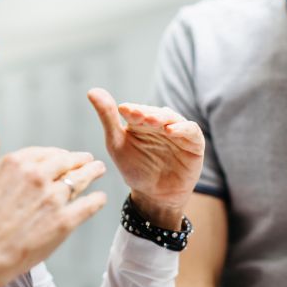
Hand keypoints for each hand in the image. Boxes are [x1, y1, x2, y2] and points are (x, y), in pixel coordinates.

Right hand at [0, 114, 106, 286]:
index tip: (63, 156)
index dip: (56, 154)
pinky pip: (88, 205)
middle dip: (80, 160)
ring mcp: (53, 199)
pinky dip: (96, 200)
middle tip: (89, 160)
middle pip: (67, 162)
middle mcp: (38, 176)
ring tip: (99, 170)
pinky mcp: (64, 222)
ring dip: (92, 173)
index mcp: (17, 162)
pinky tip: (100, 198)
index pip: (46, 152)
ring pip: (80, 179)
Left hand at [87, 88, 203, 230]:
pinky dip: (182, 128)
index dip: (131, 110)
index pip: (137, 110)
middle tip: (137, 115)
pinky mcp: (194, 142)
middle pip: (154, 113)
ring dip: (162, 118)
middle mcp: (160, 123)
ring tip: (152, 121)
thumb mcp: (116, 144)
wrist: (154, 195)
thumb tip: (92, 91)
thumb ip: (107, 118)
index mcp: (141, 121)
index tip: (122, 110)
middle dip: (146, 113)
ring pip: (172, 118)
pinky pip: (191, 130)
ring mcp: (178, 131)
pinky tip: (170, 130)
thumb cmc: (135, 168)